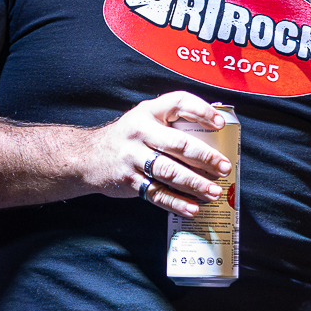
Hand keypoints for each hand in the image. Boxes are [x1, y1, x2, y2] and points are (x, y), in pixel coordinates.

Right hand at [84, 91, 233, 218]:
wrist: (87, 156)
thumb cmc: (127, 138)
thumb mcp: (144, 120)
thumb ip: (170, 125)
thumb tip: (213, 143)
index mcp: (148, 112)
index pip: (178, 102)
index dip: (201, 111)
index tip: (220, 125)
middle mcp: (140, 131)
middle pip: (178, 144)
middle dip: (205, 157)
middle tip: (224, 168)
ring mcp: (133, 156)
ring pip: (169, 171)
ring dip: (195, 184)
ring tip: (213, 192)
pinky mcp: (129, 179)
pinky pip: (157, 193)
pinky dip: (176, 202)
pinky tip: (192, 208)